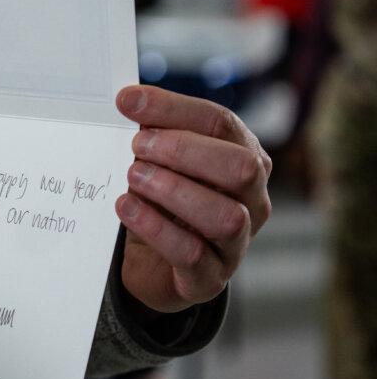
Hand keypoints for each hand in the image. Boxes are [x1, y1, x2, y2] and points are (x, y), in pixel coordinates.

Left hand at [114, 85, 271, 313]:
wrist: (153, 267)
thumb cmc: (161, 203)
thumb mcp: (158, 164)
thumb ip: (152, 134)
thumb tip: (130, 100)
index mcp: (244, 158)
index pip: (221, 123)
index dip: (173, 108)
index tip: (127, 101)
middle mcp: (252, 200)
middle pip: (242, 167)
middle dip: (184, 150)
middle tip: (138, 145)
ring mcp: (236, 242)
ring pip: (225, 216)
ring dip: (173, 191)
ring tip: (133, 177)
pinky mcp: (209, 278)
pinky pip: (192, 254)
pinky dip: (156, 228)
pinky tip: (126, 207)